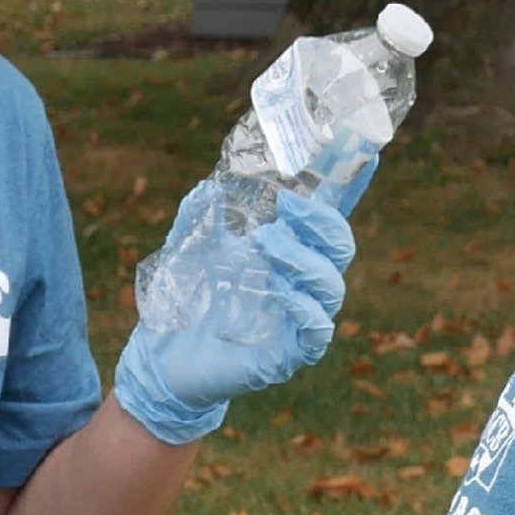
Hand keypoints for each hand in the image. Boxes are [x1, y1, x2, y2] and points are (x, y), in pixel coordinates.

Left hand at [111, 175, 363, 444]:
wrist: (163, 356)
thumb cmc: (188, 302)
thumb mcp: (193, 252)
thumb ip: (201, 219)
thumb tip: (207, 188)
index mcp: (288, 255)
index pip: (326, 224)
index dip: (345, 194)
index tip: (351, 158)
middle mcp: (302, 284)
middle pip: (340, 249)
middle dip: (320, 222)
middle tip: (286, 206)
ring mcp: (299, 319)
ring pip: (331, 286)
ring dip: (303, 259)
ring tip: (264, 242)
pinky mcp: (289, 354)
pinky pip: (317, 331)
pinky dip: (305, 307)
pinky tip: (280, 290)